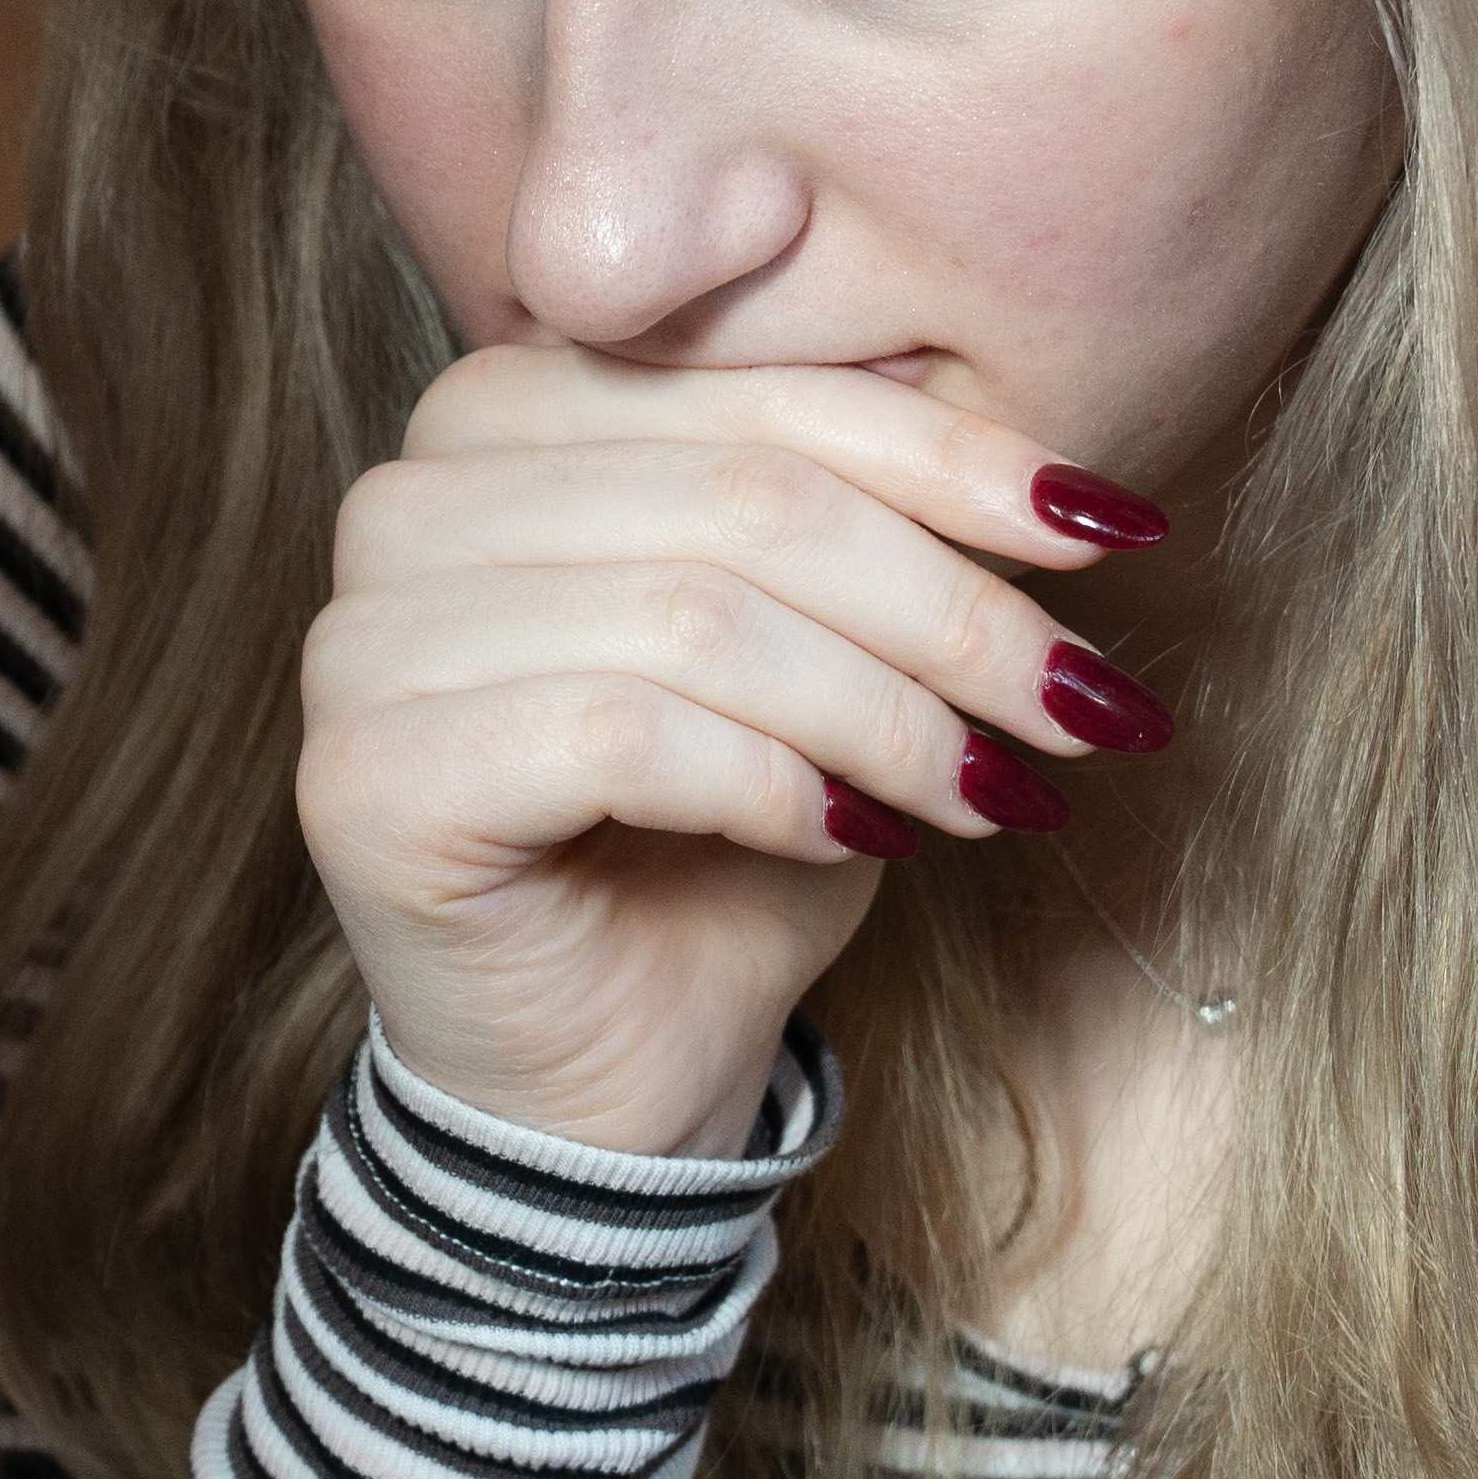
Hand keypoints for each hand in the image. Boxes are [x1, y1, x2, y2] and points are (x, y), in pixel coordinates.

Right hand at [295, 342, 1163, 1158]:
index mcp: (505, 414)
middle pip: (743, 498)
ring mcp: (362, 638)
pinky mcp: (368, 777)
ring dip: (889, 715)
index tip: (1115, 527)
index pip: (760, 393)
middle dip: (951, 608)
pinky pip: (623, 734)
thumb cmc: (722, 850)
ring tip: (996, 793)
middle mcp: (405, 499)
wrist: (611, 1085)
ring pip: (698, 615)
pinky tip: (865, 841)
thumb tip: (1060, 465)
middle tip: (1084, 705)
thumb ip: (882, 527)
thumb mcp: (831, 652)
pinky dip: (778, 787)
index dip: (954, 458)